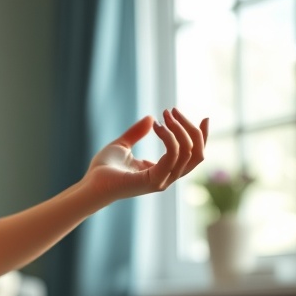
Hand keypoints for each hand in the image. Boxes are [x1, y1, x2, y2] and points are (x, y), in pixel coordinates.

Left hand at [83, 108, 208, 203]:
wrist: (89, 185)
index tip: (205, 118)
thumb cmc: (102, 169)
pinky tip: (157, 126)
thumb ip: (137, 133)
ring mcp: (163, 181)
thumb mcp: (122, 145)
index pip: (193, 155)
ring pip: (187, 152)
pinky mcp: (154, 181)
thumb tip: (151, 117)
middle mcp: (167, 177)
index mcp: (163, 170)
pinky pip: (173, 156)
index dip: (202, 137)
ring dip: (179, 129)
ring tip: (164, 115)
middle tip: (173, 110)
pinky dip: (169, 138)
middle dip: (191, 129)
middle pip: (196, 154)